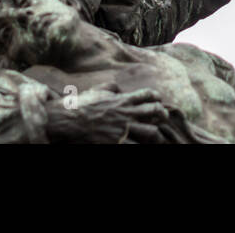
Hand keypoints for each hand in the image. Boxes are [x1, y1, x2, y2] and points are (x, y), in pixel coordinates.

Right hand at [56, 88, 175, 143]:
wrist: (70, 121)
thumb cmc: (82, 105)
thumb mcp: (97, 90)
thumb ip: (111, 87)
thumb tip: (118, 88)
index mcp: (123, 100)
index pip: (148, 95)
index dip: (156, 97)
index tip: (158, 100)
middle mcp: (127, 114)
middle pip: (155, 111)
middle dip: (163, 113)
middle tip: (164, 117)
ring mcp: (124, 129)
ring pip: (152, 132)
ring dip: (156, 134)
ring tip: (157, 137)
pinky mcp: (118, 142)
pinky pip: (136, 146)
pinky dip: (140, 145)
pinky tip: (141, 145)